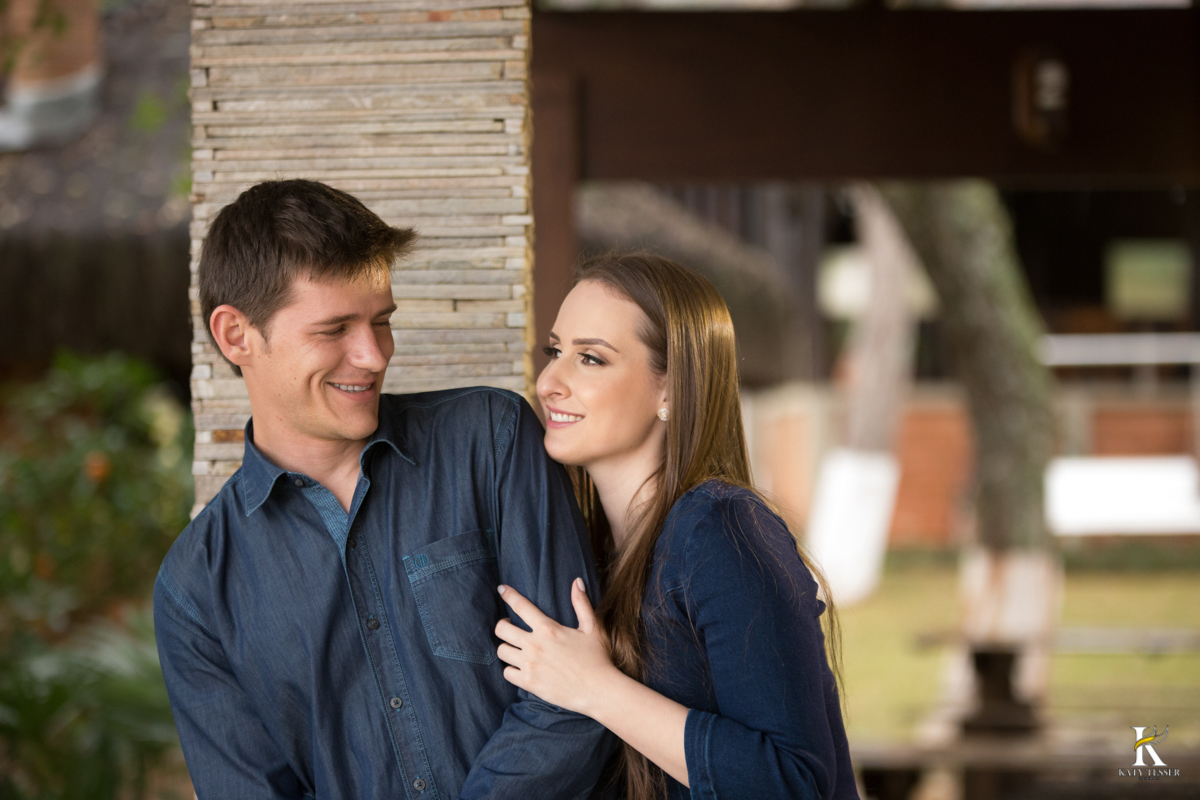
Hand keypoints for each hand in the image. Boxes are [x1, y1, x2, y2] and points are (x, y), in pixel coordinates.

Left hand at [494, 578, 617, 716]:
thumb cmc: (597, 658)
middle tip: (509, 626)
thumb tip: (577, 581)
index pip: (520, 606)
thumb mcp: (592, 627)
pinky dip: (511, 669)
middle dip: (503, 625)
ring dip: (506, 647)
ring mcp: (530, 665)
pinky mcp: (529, 683)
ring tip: (514, 648)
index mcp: (548, 628)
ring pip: (502, 651)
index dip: (508, 594)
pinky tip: (519, 667)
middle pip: (501, 629)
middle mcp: (535, 645)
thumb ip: (581, 604)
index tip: (502, 589)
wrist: (599, 690)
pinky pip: (507, 673)